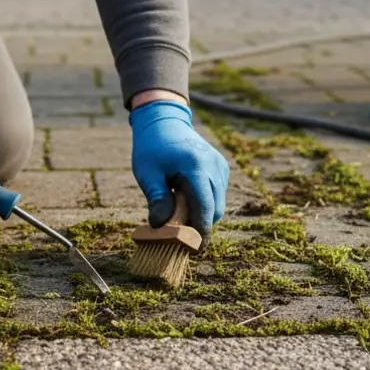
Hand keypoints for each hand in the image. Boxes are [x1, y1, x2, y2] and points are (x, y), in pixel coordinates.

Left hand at [129, 99, 230, 244]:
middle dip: (199, 225)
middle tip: (178, 234)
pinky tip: (184, 196)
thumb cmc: (152, 146)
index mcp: (196, 166)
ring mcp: (221, 166)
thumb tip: (160, 227)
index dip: (201, 231)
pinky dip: (204, 202)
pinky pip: (217, 194)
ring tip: (177, 209)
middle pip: (215, 210)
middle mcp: (214, 166)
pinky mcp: (221, 167)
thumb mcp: (147, 173)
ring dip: (201, 213)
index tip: (194, 250)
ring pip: (218, 204)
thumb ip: (156, 199)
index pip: (205, 207)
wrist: (164, 119)